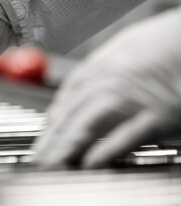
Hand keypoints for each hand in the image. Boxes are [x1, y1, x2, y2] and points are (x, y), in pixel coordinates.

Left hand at [34, 8, 180, 167]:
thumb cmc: (169, 41)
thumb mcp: (128, 46)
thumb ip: (103, 69)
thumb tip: (78, 91)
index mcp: (105, 64)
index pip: (69, 97)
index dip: (53, 120)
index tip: (44, 137)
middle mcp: (113, 79)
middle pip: (72, 113)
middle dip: (52, 139)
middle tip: (38, 159)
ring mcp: (135, 97)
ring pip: (90, 124)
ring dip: (68, 146)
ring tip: (53, 164)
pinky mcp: (160, 115)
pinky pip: (126, 135)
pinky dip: (106, 150)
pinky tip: (90, 164)